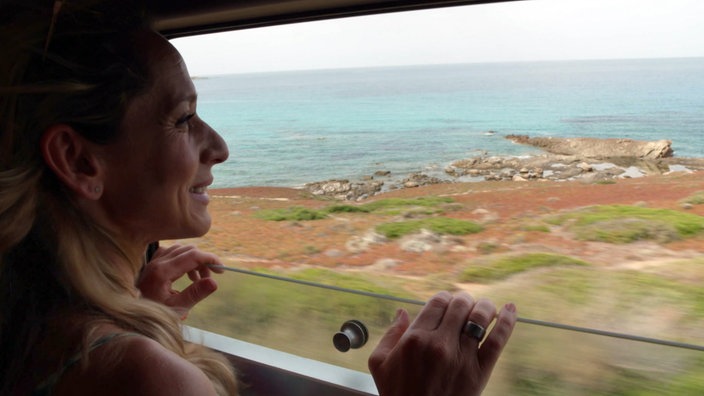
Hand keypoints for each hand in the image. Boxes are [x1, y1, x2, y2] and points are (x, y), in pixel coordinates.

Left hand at [137, 244, 223, 318]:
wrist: (131, 316)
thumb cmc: (153, 315)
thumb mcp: (177, 308)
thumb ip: (195, 294)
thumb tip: (214, 282)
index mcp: (163, 271)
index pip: (193, 255)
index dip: (210, 259)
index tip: (221, 269)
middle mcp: (157, 262)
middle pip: (188, 250)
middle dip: (203, 261)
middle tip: (210, 277)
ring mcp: (153, 262)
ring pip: (180, 250)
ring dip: (193, 261)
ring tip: (198, 279)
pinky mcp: (151, 264)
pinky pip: (171, 253)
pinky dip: (182, 259)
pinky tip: (184, 273)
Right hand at [368, 291, 516, 395]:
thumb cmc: (398, 394)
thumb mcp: (380, 364)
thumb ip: (390, 334)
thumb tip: (402, 312)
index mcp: (415, 339)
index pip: (438, 302)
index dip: (444, 297)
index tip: (446, 302)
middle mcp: (439, 344)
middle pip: (460, 305)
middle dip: (464, 299)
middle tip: (465, 304)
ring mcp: (461, 358)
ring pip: (480, 317)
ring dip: (484, 306)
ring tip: (484, 307)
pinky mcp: (479, 372)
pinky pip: (497, 341)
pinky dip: (507, 322)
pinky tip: (510, 309)